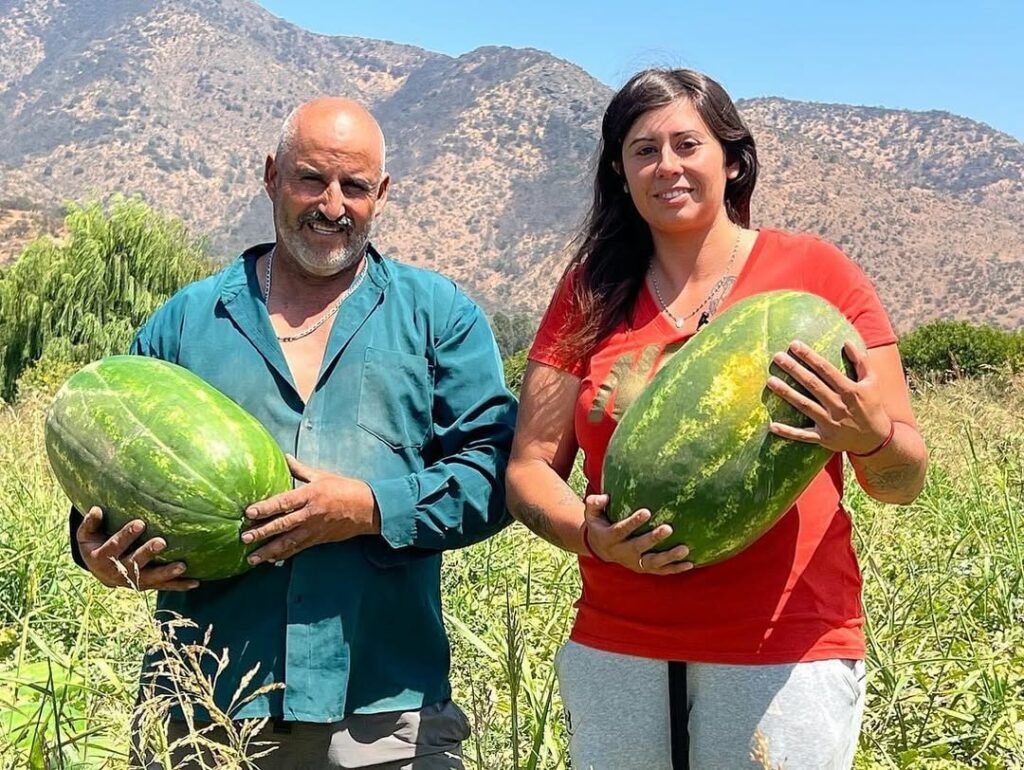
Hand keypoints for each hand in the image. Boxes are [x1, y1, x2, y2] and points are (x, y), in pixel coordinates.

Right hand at [76, 507, 197, 590]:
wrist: (99, 571)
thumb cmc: (95, 546)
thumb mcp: (86, 536)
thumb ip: (90, 524)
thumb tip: (96, 509)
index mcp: (102, 558)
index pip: (114, 546)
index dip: (126, 535)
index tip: (140, 523)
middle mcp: (118, 572)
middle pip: (134, 564)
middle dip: (147, 553)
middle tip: (162, 542)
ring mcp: (133, 581)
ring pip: (151, 578)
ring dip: (167, 573)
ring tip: (183, 566)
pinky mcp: (146, 585)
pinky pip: (163, 586)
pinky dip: (178, 585)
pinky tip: (195, 583)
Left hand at [241, 455, 380, 564]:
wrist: (368, 509)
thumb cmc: (345, 489)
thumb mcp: (322, 476)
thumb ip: (300, 470)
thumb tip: (284, 457)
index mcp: (310, 495)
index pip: (283, 502)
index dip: (265, 508)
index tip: (249, 513)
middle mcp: (310, 514)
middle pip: (282, 525)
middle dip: (262, 532)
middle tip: (244, 538)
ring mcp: (314, 529)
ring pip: (288, 542)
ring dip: (269, 551)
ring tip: (252, 558)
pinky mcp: (318, 539)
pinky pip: (298, 549)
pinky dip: (284, 555)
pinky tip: (271, 560)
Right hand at [582, 494, 691, 575]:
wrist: (600, 549)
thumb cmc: (600, 524)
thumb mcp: (592, 514)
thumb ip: (595, 503)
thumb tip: (605, 497)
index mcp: (609, 538)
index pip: (620, 530)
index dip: (632, 522)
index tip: (646, 512)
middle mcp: (621, 552)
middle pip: (638, 548)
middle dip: (653, 539)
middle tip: (668, 528)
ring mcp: (633, 563)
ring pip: (652, 563)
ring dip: (668, 557)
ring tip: (685, 548)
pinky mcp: (642, 569)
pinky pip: (660, 571)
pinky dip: (674, 568)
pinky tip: (690, 563)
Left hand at [767, 339, 892, 453]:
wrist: (877, 439)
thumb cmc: (872, 405)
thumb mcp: (872, 382)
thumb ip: (861, 361)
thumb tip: (847, 341)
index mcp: (850, 390)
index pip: (825, 369)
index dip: (809, 356)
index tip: (794, 345)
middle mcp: (838, 405)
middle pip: (812, 384)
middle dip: (794, 369)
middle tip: (777, 357)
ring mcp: (830, 423)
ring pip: (804, 406)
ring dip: (787, 394)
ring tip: (771, 381)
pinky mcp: (824, 438)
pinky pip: (803, 435)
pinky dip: (788, 432)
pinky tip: (772, 425)